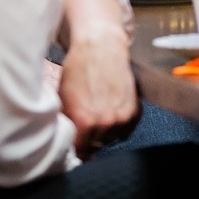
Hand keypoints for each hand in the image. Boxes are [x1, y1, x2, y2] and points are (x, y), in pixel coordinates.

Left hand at [58, 0, 137, 156]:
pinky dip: (120, 124)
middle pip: (96, 145)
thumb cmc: (78, 69)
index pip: (78, 150)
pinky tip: (111, 112)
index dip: (74, 146)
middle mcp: (106, 122)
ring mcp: (123, 116)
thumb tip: (65, 139)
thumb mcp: (63, 98)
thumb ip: (67, 123)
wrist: (100, 47)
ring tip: (98, 117)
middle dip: (90, 138)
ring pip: (112, 138)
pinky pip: (127, 128)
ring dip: (105, 132)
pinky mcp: (135, 109)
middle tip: (85, 127)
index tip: (74, 143)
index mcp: (84, 122)